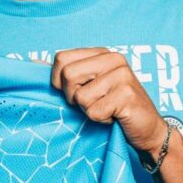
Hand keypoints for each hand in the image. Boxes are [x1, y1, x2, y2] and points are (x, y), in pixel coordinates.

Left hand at [50, 47, 168, 158]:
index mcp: (101, 53)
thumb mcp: (89, 86)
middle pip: (67, 76)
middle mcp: (113, 59)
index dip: (59, 82)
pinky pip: (93, 111)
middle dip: (73, 98)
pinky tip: (115, 116)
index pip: (61, 59)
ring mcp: (122, 75)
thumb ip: (66, 75)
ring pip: (80, 97)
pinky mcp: (127, 95)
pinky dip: (100, 120)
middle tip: (93, 103)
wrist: (148, 130)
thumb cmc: (114, 108)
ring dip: (89, 111)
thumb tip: (34, 63)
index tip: (74, 93)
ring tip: (107, 108)